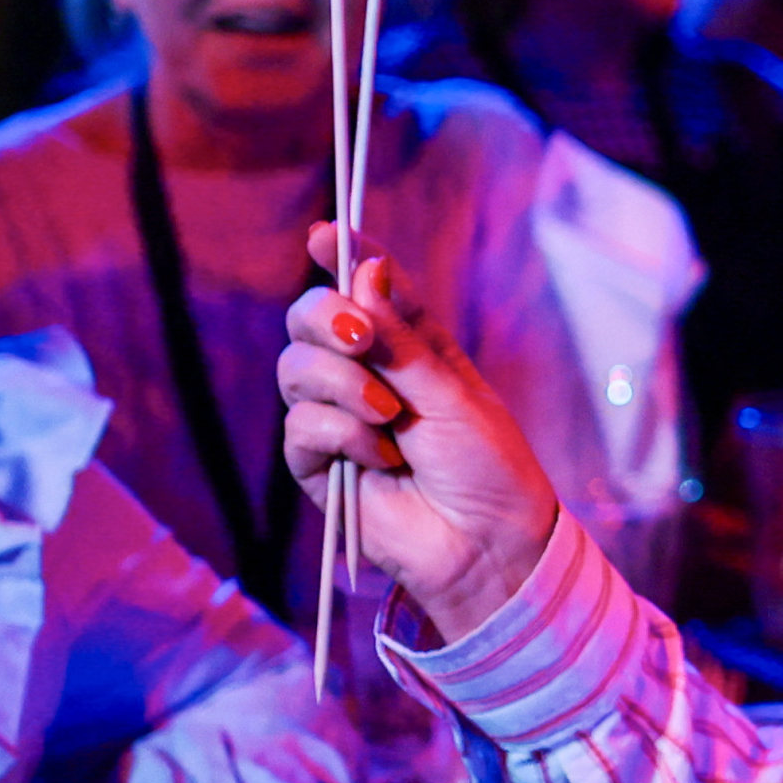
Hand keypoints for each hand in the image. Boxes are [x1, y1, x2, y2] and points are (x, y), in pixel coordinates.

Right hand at [281, 229, 565, 642]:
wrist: (487, 546)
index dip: (343, 255)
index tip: (326, 236)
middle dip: (327, 318)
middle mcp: (366, 371)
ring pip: (295, 367)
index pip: (365, 285)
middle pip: (310, 318)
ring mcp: (338, 416)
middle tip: (359, 338)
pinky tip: (380, 459)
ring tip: (388, 416)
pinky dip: (340, 434)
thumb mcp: (452, 393)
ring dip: (340, 383)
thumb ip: (401, 339)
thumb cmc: (487, 467)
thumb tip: (365, 272)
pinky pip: (300, 425)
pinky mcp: (318, 464)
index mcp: (408, 343)